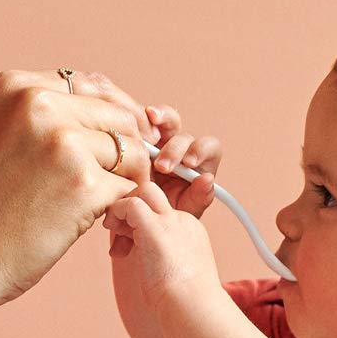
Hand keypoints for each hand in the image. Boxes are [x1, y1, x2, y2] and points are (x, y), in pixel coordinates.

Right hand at [0, 70, 156, 322]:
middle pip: (118, 115)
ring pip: (131, 150)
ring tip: (102, 202)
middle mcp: (39, 105)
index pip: (92, 85)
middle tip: (115, 180)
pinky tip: (98, 222)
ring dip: (128, 178)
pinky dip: (120, 206)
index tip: (112, 147)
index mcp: (16, 86)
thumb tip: (120, 109)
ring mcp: (63, 143)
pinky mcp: (84, 184)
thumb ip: (49, 116)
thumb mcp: (4, 137)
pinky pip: (130, 187)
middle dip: (127, 148)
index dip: (111, 117)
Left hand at [104, 180, 221, 307]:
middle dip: (131, 204)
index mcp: (189, 232)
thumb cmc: (184, 303)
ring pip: (143, 191)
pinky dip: (117, 212)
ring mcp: (170, 222)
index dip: (139, 221)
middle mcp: (181, 221)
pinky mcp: (155, 228)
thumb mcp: (176, 275)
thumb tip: (147, 266)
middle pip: (153, 194)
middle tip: (118, 230)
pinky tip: (112, 231)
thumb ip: (161, 261)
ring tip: (113, 231)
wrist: (194, 307)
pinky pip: (131, 204)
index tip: (128, 243)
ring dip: (122, 207)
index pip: (160, 211)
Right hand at [142, 104, 221, 218]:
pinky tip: (128, 128)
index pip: (208, 147)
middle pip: (183, 134)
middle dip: (174, 148)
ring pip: (164, 121)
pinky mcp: (139, 137)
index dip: (200, 150)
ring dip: (157, 123)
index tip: (188, 164)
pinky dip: (136, 120)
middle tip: (162, 167)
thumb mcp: (184, 211)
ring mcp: (159, 141)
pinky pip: (140, 121)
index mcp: (197, 163)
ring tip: (143, 138)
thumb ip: (199, 197)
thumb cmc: (166, 213)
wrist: (138, 217)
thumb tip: (208, 180)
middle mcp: (180, 149)